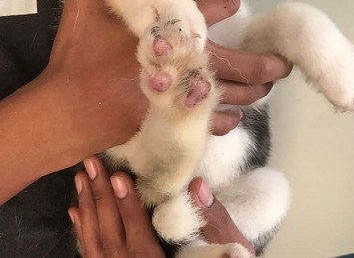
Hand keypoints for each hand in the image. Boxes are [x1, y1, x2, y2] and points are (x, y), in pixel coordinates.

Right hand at [0, 0, 291, 204]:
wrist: (66, 107)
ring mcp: (183, 90)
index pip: (218, 3)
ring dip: (252, 91)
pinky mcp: (173, 117)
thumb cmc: (77, 53)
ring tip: (266, 88)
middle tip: (280, 63)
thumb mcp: (85, 2)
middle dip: (264, 62)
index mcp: (173, 22)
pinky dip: (223, 120)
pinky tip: (232, 118)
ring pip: (231, 92)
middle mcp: (187, 56)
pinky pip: (209, 121)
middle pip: (240, 60)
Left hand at [69, 156, 254, 256]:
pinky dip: (81, 232)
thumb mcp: (220, 254)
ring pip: (95, 242)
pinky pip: (90, 255)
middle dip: (99, 196)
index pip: (138, 232)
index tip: (117, 175)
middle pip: (110, 232)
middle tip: (89, 163)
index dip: (127, 204)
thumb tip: (199, 186)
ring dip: (87, 208)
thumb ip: (214, 225)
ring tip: (80, 178)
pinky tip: (75, 211)